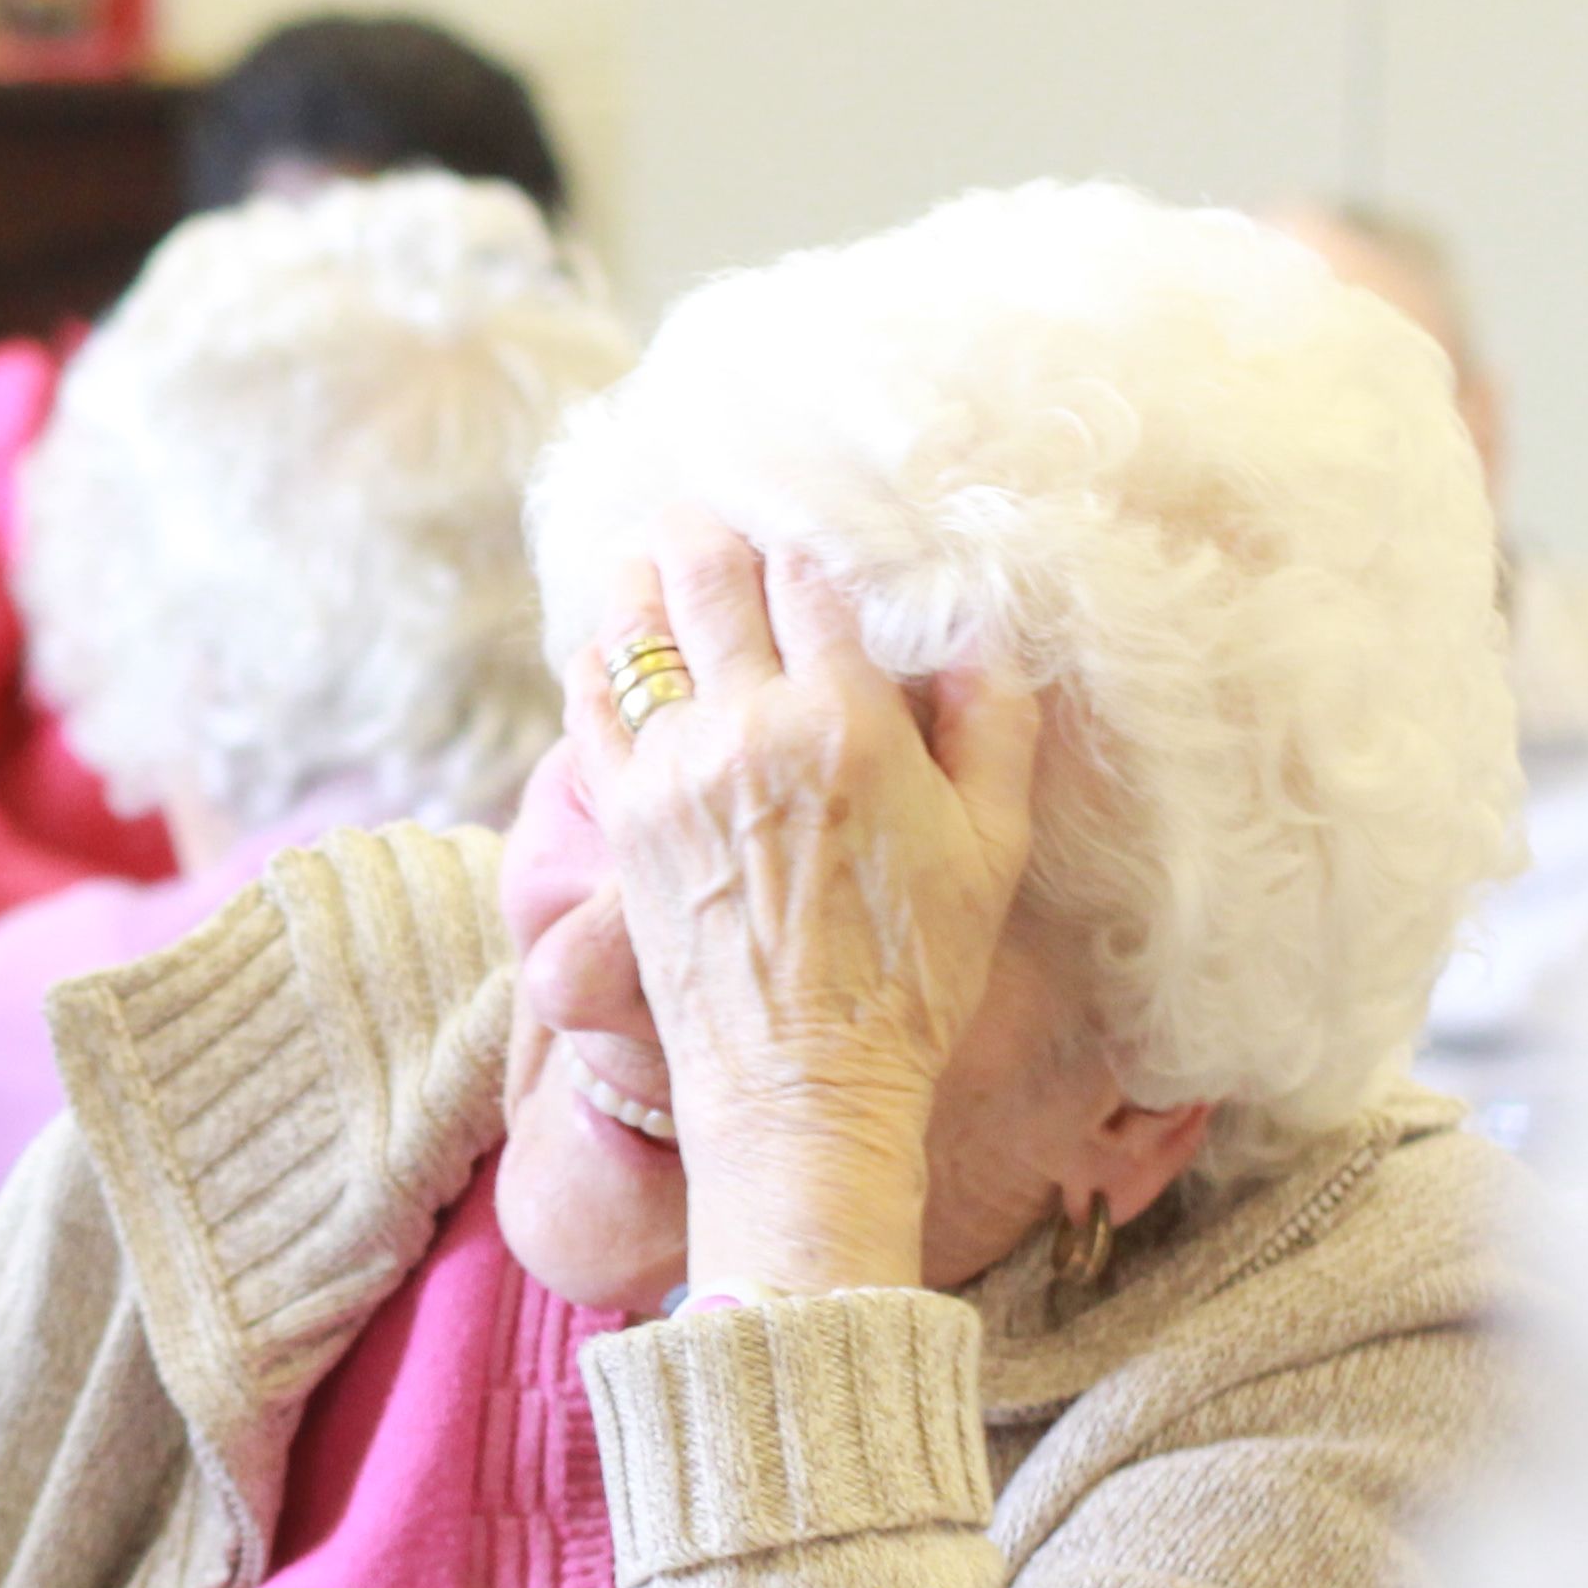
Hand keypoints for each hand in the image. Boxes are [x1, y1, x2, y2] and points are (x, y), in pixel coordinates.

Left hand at [567, 520, 1044, 1291]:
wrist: (805, 1084)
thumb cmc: (915, 972)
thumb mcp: (993, 846)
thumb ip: (994, 724)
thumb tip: (987, 629)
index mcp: (847, 721)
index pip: (809, 578)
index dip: (803, 533)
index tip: (800, 510)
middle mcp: (748, 727)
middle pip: (709, 581)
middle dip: (708, 528)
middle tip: (706, 503)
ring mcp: (672, 770)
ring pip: (636, 633)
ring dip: (643, 580)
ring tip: (651, 552)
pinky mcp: (623, 818)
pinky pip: (592, 708)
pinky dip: (597, 662)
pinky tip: (606, 642)